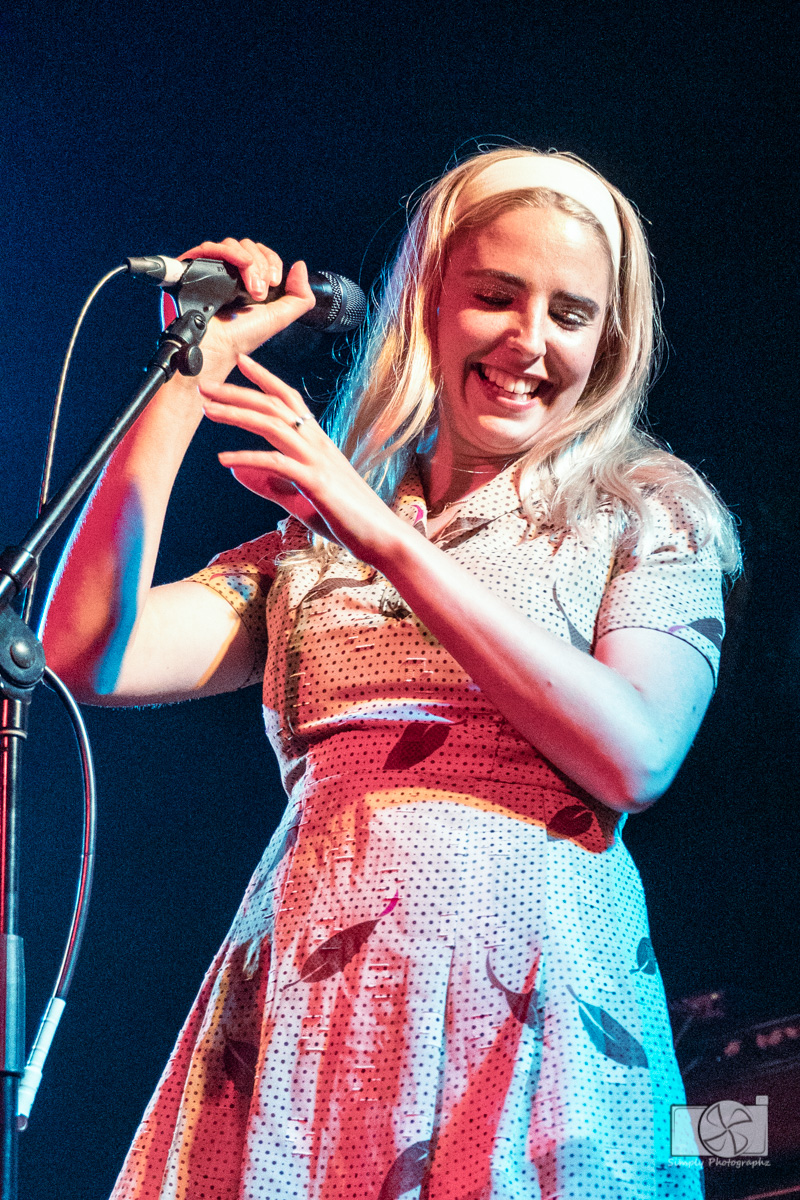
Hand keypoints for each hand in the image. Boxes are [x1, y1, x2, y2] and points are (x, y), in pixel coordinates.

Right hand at [178, 238, 315, 370]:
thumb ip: (300, 297)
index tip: (274, 282)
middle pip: (249, 247)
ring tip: (250, 287)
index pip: (262, 254)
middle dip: (261, 266)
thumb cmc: (241, 337)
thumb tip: (301, 266)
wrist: (216, 347)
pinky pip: (209, 247)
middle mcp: (230, 273)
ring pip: (232, 244)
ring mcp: (212, 269)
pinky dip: (228, 251)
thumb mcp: (280, 318)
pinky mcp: (194, 268)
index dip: (272, 262)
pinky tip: (240, 265)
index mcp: (249, 281)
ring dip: (249, 262)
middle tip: (260, 292)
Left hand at [199, 354, 407, 561]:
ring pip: (272, 425)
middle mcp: (318, 444)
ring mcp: (318, 461)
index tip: (240, 361)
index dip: (264, 378)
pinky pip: (276, 463)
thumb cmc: (347, 519)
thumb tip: (237, 471)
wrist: (382, 537)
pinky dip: (247, 458)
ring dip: (236, 414)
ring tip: (207, 410)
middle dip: (237, 392)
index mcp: (317, 443)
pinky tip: (224, 460)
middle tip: (204, 384)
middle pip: (274, 405)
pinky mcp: (316, 483)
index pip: (289, 400)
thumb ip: (268, 483)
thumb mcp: (300, 497)